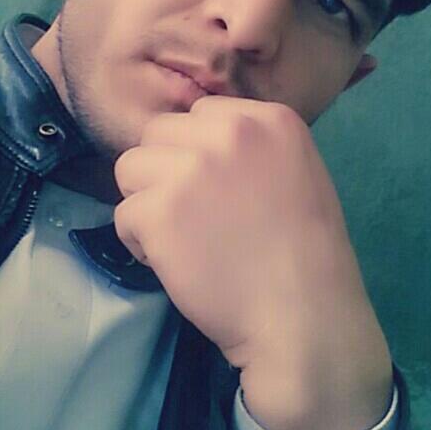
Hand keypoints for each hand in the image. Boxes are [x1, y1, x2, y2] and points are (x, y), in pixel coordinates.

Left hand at [114, 96, 391, 429]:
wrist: (303, 316)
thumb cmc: (307, 255)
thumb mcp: (295, 173)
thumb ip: (250, 147)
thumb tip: (196, 141)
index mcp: (268, 118)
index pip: (200, 113)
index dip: (196, 151)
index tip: (215, 188)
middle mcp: (229, 131)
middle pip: (158, 132)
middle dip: (165, 170)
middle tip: (192, 214)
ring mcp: (191, 168)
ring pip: (130, 167)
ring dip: (146, 201)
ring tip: (179, 236)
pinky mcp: (159, 210)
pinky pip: (123, 213)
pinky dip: (139, 242)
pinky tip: (173, 261)